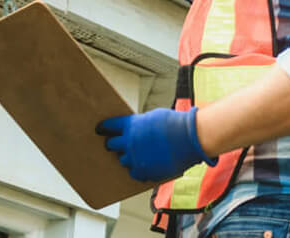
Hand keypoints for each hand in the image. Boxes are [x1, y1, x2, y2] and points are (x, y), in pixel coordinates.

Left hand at [96, 107, 217, 181]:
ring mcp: (136, 159)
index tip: (100, 129)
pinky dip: (137, 170)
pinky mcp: (144, 172)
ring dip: (126, 157)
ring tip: (134, 155)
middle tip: (115, 144)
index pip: (109, 126)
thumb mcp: (153, 117)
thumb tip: (135, 129)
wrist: (189, 138)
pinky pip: (134, 173)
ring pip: (122, 160)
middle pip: (111, 145)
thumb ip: (140, 124)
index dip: (104, 127)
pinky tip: (144, 165)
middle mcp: (129, 143)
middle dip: (113, 144)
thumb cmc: (174, 124)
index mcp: (130, 125)